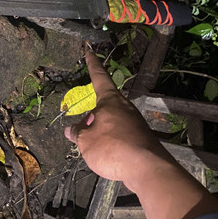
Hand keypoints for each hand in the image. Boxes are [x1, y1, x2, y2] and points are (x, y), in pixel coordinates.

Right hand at [64, 49, 167, 185]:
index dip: (92, 64)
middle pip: (105, 104)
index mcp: (110, 101)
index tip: (89, 51)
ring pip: (111, 121)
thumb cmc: (112, 148)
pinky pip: (119, 134)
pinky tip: (105, 153)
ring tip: (91, 145)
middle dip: (92, 112)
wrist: (146, 168)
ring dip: (100, 129)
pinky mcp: (140, 138)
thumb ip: (77, 133)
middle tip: (83, 125)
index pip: (99, 76)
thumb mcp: (86, 141)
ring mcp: (134, 122)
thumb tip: (70, 129)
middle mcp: (124, 107)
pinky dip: (109, 141)